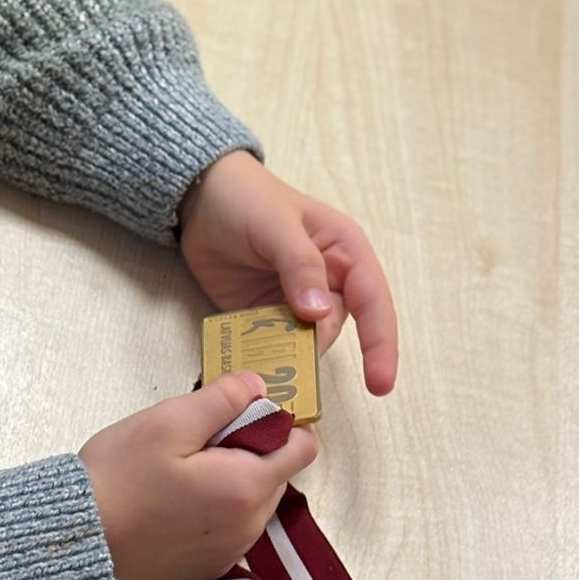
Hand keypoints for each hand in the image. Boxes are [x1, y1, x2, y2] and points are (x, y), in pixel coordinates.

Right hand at [80, 371, 317, 579]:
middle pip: (278, 473)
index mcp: (247, 487)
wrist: (79, 535)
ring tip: (184, 467)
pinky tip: (178, 497)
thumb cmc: (121, 474)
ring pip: (255, 500)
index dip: (280, 421)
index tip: (244, 410)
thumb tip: (259, 386)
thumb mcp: (170, 421)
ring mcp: (231, 550)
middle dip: (252, 448)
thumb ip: (224, 399)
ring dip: (235, 477)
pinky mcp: (211, 566)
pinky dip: (219, 506)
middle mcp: (250, 526)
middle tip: (200, 437)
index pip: (303, 448)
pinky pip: (234, 526)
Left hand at [179, 153, 398, 395]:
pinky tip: (246, 368)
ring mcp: (294, 303)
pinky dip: (259, 358)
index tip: (379, 383)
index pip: (373, 304)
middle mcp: (327, 283)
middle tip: (289, 374)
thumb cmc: (247, 196)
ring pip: (299, 345)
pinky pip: (268, 346)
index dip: (380, 345)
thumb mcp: (276, 223)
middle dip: (311, 355)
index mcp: (345, 254)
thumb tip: (320, 312)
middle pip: (330, 332)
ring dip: (282, 360)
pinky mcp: (263, 316)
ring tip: (260, 372)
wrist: (198, 196)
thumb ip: (300, 264)